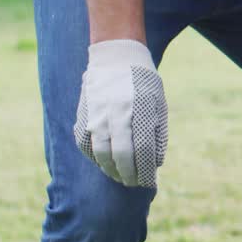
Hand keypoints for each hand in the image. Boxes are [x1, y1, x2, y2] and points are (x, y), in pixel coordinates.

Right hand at [73, 39, 167, 186]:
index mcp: (139, 110)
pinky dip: (95, 157)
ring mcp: (96, 114)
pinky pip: (85, 143)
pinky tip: (104, 162)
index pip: (143, 151)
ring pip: (101, 153)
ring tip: (119, 177)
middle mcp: (116, 113)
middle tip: (133, 184)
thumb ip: (157, 133)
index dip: (146, 171)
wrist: (115, 57)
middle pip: (121, 155)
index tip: (149, 182)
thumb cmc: (143, 84)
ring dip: (110, 170)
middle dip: (129, 175)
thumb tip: (155, 163)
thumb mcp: (158, 105)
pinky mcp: (83, 114)